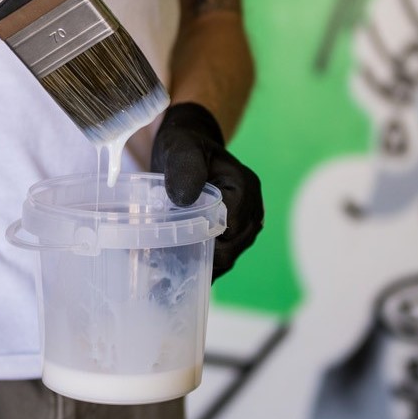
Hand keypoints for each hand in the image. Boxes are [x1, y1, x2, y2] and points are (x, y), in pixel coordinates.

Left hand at [151, 102, 263, 281]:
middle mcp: (251, 207)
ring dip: (203, 265)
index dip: (205, 239)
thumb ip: (184, 169)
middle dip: (203, 258)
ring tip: (169, 274)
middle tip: (166, 267)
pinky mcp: (234, 230)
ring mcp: (245, 221)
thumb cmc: (184, 145)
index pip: (230, 227)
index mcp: (243, 187)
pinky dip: (204, 264)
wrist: (187, 147)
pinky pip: (223, 255)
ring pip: (228, 256)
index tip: (174, 244)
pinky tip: (180, 268)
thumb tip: (185, 200)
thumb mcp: (181, 149)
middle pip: (232, 248)